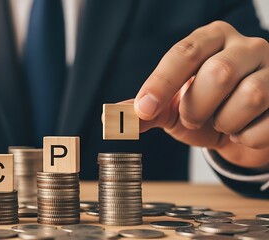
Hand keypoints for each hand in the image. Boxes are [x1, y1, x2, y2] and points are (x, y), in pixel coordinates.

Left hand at [133, 21, 268, 168]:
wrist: (242, 127)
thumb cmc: (204, 108)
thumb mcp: (172, 106)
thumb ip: (146, 109)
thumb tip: (111, 118)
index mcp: (211, 38)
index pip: (183, 53)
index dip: (161, 83)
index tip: (144, 109)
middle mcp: (246, 46)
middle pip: (218, 74)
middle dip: (197, 107)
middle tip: (193, 116)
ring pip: (247, 98)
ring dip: (223, 123)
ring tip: (220, 122)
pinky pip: (264, 126)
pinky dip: (245, 138)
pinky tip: (243, 130)